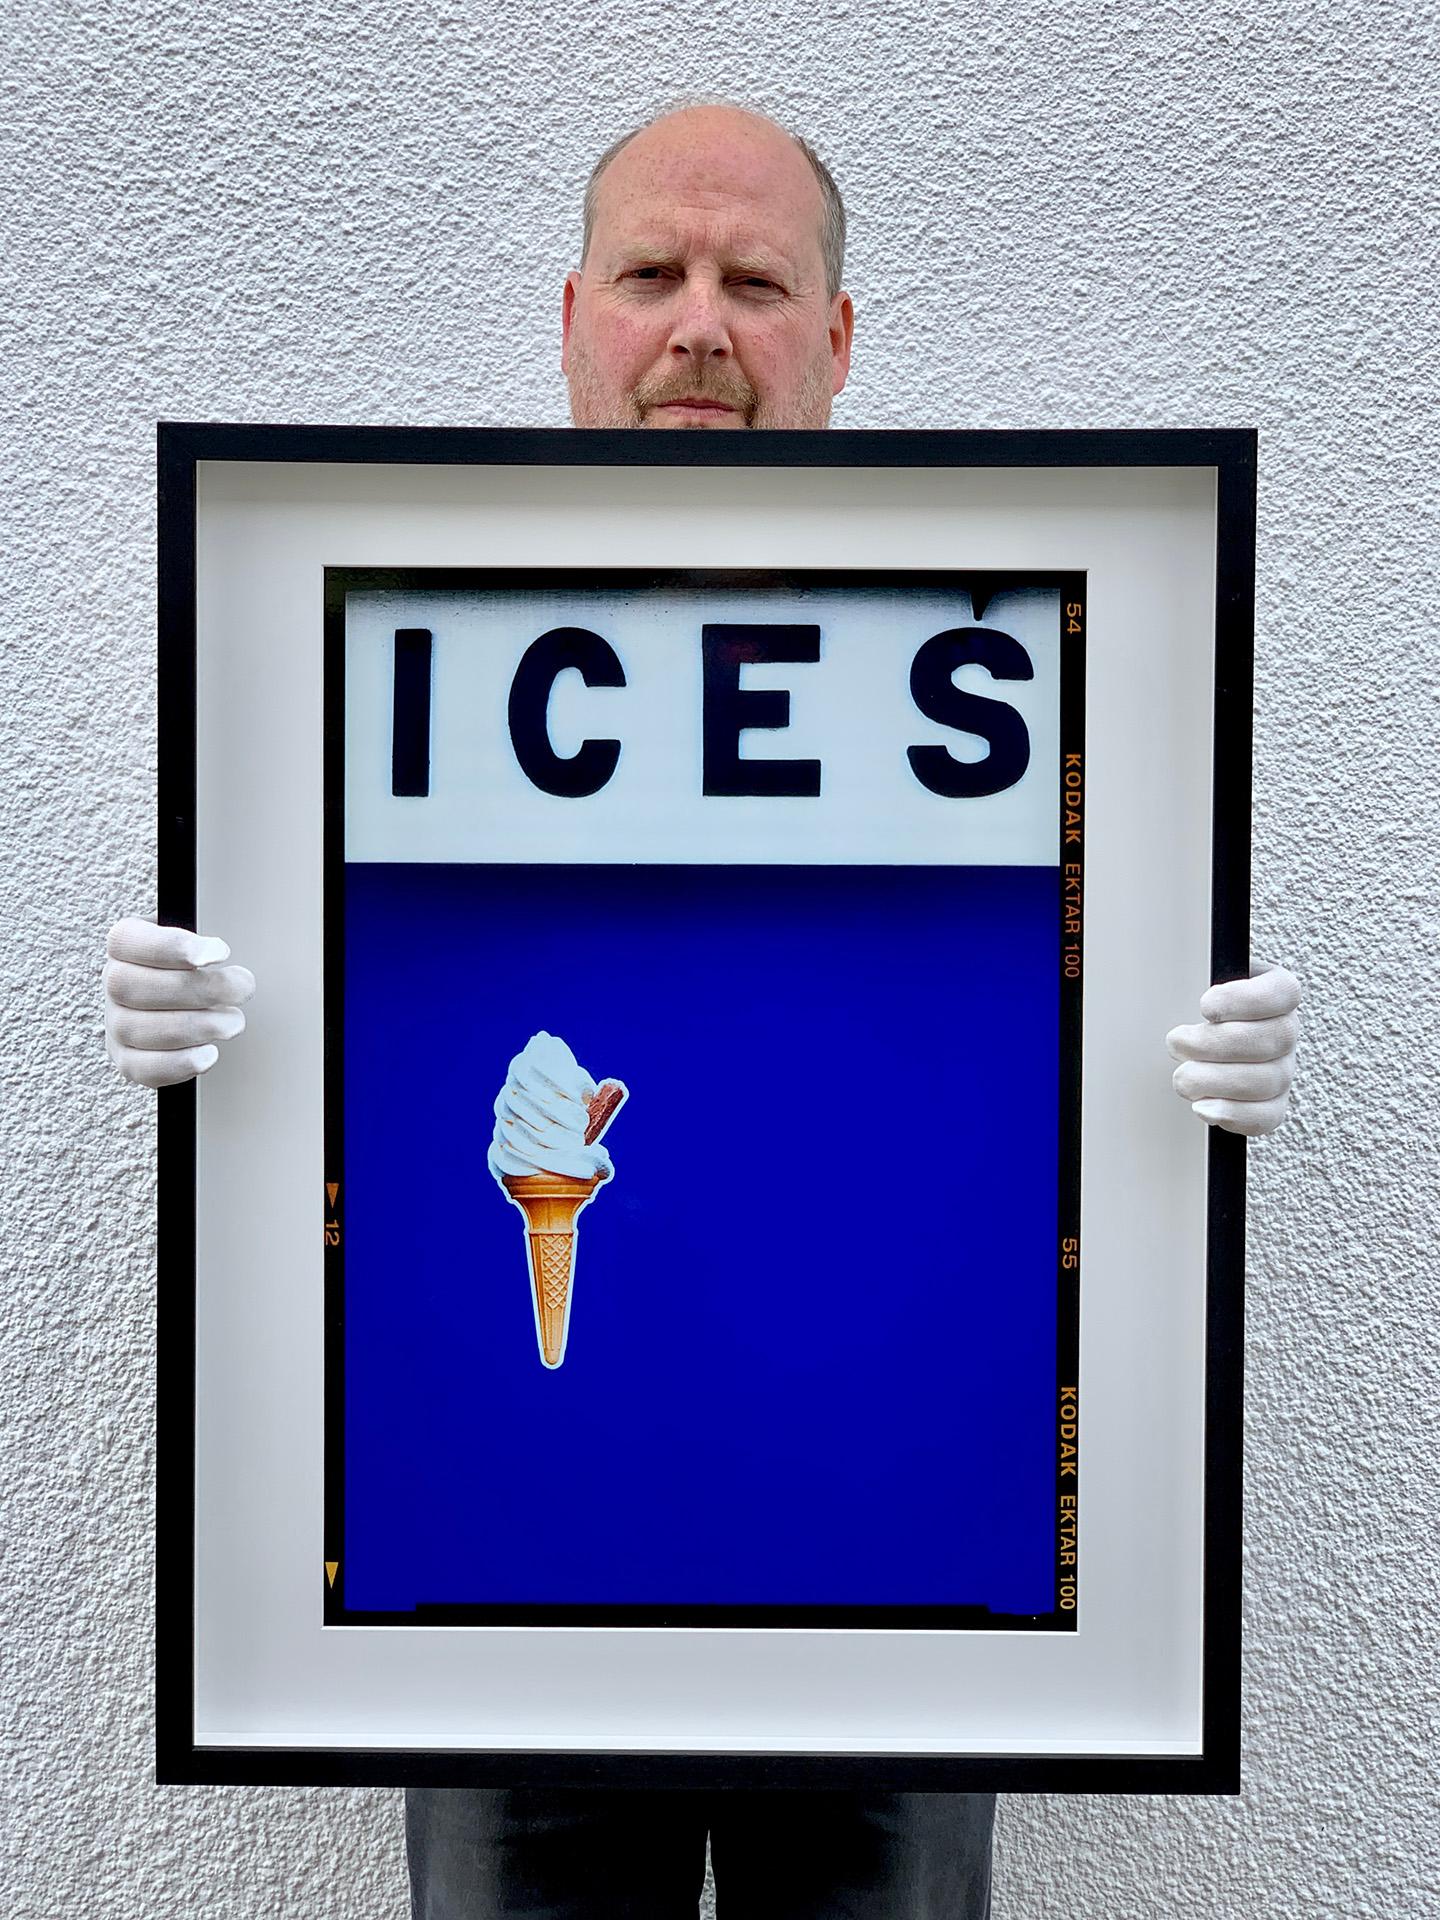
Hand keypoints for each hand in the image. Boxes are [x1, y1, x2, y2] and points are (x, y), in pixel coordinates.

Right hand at [103, 918, 255, 1087]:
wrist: (194, 994)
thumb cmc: (198, 962)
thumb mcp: (200, 934)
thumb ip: (205, 936)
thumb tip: (217, 951)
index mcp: (126, 943)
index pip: (128, 941)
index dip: (174, 946)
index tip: (220, 952)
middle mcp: (114, 982)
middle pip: (133, 987)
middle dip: (198, 990)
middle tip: (241, 989)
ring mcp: (116, 1022)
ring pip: (138, 1029)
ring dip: (196, 1027)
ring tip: (232, 1022)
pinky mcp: (127, 1057)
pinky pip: (142, 1068)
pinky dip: (179, 1064)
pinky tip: (209, 1053)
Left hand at [1165, 962, 1300, 1135]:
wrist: (1191, 1036)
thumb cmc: (1195, 1003)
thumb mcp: (1197, 977)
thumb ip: (1197, 976)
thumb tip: (1181, 978)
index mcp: (1276, 991)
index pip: (1282, 993)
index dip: (1245, 1000)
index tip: (1205, 1006)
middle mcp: (1285, 1030)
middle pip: (1275, 1039)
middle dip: (1217, 1044)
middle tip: (1178, 1042)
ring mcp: (1282, 1069)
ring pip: (1268, 1081)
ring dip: (1216, 1081)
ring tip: (1183, 1076)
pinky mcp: (1270, 1103)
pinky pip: (1264, 1117)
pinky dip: (1232, 1114)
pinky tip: (1202, 1107)